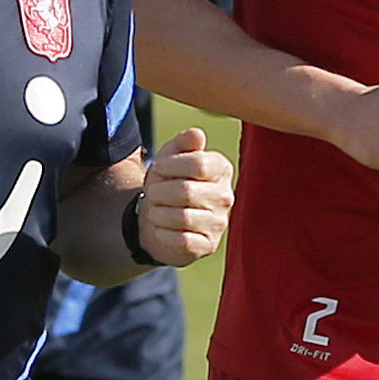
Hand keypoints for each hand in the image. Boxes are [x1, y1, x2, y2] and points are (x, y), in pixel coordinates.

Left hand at [132, 127, 233, 264]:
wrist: (160, 220)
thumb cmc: (167, 184)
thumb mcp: (169, 159)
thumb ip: (182, 143)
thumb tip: (197, 134)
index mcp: (221, 169)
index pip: (198, 163)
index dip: (170, 165)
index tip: (159, 168)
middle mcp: (225, 196)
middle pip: (187, 191)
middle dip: (159, 191)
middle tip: (153, 193)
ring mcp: (219, 222)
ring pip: (183, 217)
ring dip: (158, 213)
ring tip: (155, 211)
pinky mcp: (208, 245)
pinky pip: (182, 240)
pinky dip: (163, 233)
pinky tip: (161, 229)